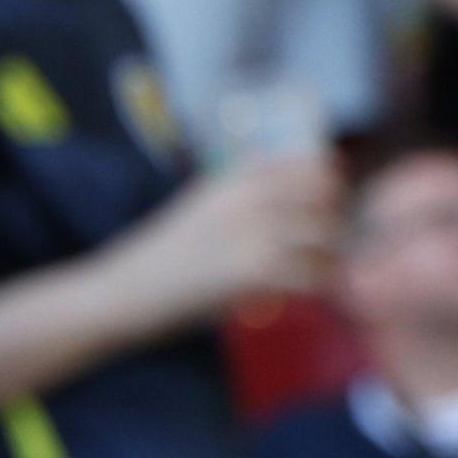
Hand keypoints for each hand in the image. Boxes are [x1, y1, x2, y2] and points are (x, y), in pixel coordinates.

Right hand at [117, 155, 340, 324]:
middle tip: (325, 247)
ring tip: (317, 272)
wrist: (121, 292)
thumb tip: (290, 189)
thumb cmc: (161, 256)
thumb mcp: (202, 204)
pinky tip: (301, 294)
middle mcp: (250, 196)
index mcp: (238, 177)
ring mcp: (253, 232)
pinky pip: (312, 273)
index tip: (325, 210)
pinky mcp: (253, 271)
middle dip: (336, 221)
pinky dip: (316, 286)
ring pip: (327, 235)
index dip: (330, 187)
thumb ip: (243, 191)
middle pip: (327, 195)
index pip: (312, 163)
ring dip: (331, 256)